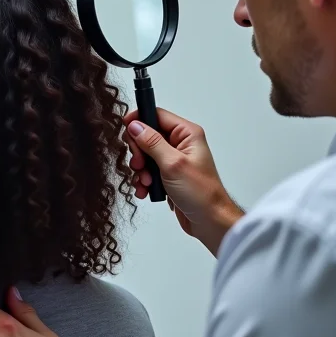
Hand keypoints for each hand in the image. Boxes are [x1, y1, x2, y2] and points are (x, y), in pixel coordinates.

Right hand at [124, 108, 243, 255]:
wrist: (209, 222)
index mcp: (187, 134)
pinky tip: (146, 190)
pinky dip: (144, 180)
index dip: (140, 120)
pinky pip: (148, 171)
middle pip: (147, 136)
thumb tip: (135, 126)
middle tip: (139, 165)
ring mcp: (174, 160)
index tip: (125, 129)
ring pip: (145, 155)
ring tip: (147, 182)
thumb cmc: (201, 193)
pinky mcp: (168, 174)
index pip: (157, 115)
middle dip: (139, 152)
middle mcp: (181, 144)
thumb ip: (152, 142)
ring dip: (141, 170)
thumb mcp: (173, 164)